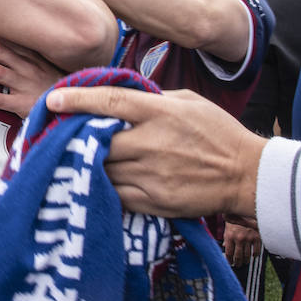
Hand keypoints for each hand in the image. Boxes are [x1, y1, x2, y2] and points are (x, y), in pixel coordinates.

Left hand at [0, 28, 62, 118]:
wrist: (77, 105)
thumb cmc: (57, 82)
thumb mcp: (48, 60)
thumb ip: (28, 48)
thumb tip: (7, 31)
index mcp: (31, 52)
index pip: (3, 33)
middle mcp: (27, 65)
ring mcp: (25, 84)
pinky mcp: (24, 104)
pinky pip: (0, 99)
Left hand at [43, 85, 265, 218]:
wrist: (247, 176)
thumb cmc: (219, 133)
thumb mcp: (189, 102)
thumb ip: (153, 99)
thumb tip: (119, 99)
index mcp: (161, 113)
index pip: (110, 102)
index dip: (77, 99)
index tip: (53, 99)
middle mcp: (152, 143)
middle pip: (98, 140)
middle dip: (74, 138)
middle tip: (57, 136)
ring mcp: (151, 176)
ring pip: (101, 170)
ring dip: (85, 165)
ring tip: (71, 159)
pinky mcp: (153, 202)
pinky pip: (114, 194)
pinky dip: (102, 187)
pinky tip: (95, 182)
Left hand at [223, 218, 262, 265]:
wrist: (243, 205)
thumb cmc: (234, 215)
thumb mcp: (227, 226)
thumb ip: (226, 237)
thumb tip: (224, 246)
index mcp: (229, 236)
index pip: (229, 253)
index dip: (229, 260)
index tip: (230, 263)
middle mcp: (239, 238)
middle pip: (238, 256)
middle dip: (237, 263)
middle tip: (238, 265)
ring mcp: (248, 238)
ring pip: (247, 255)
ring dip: (246, 261)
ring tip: (245, 262)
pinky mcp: (257, 236)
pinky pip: (257, 250)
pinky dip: (255, 254)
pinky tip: (254, 255)